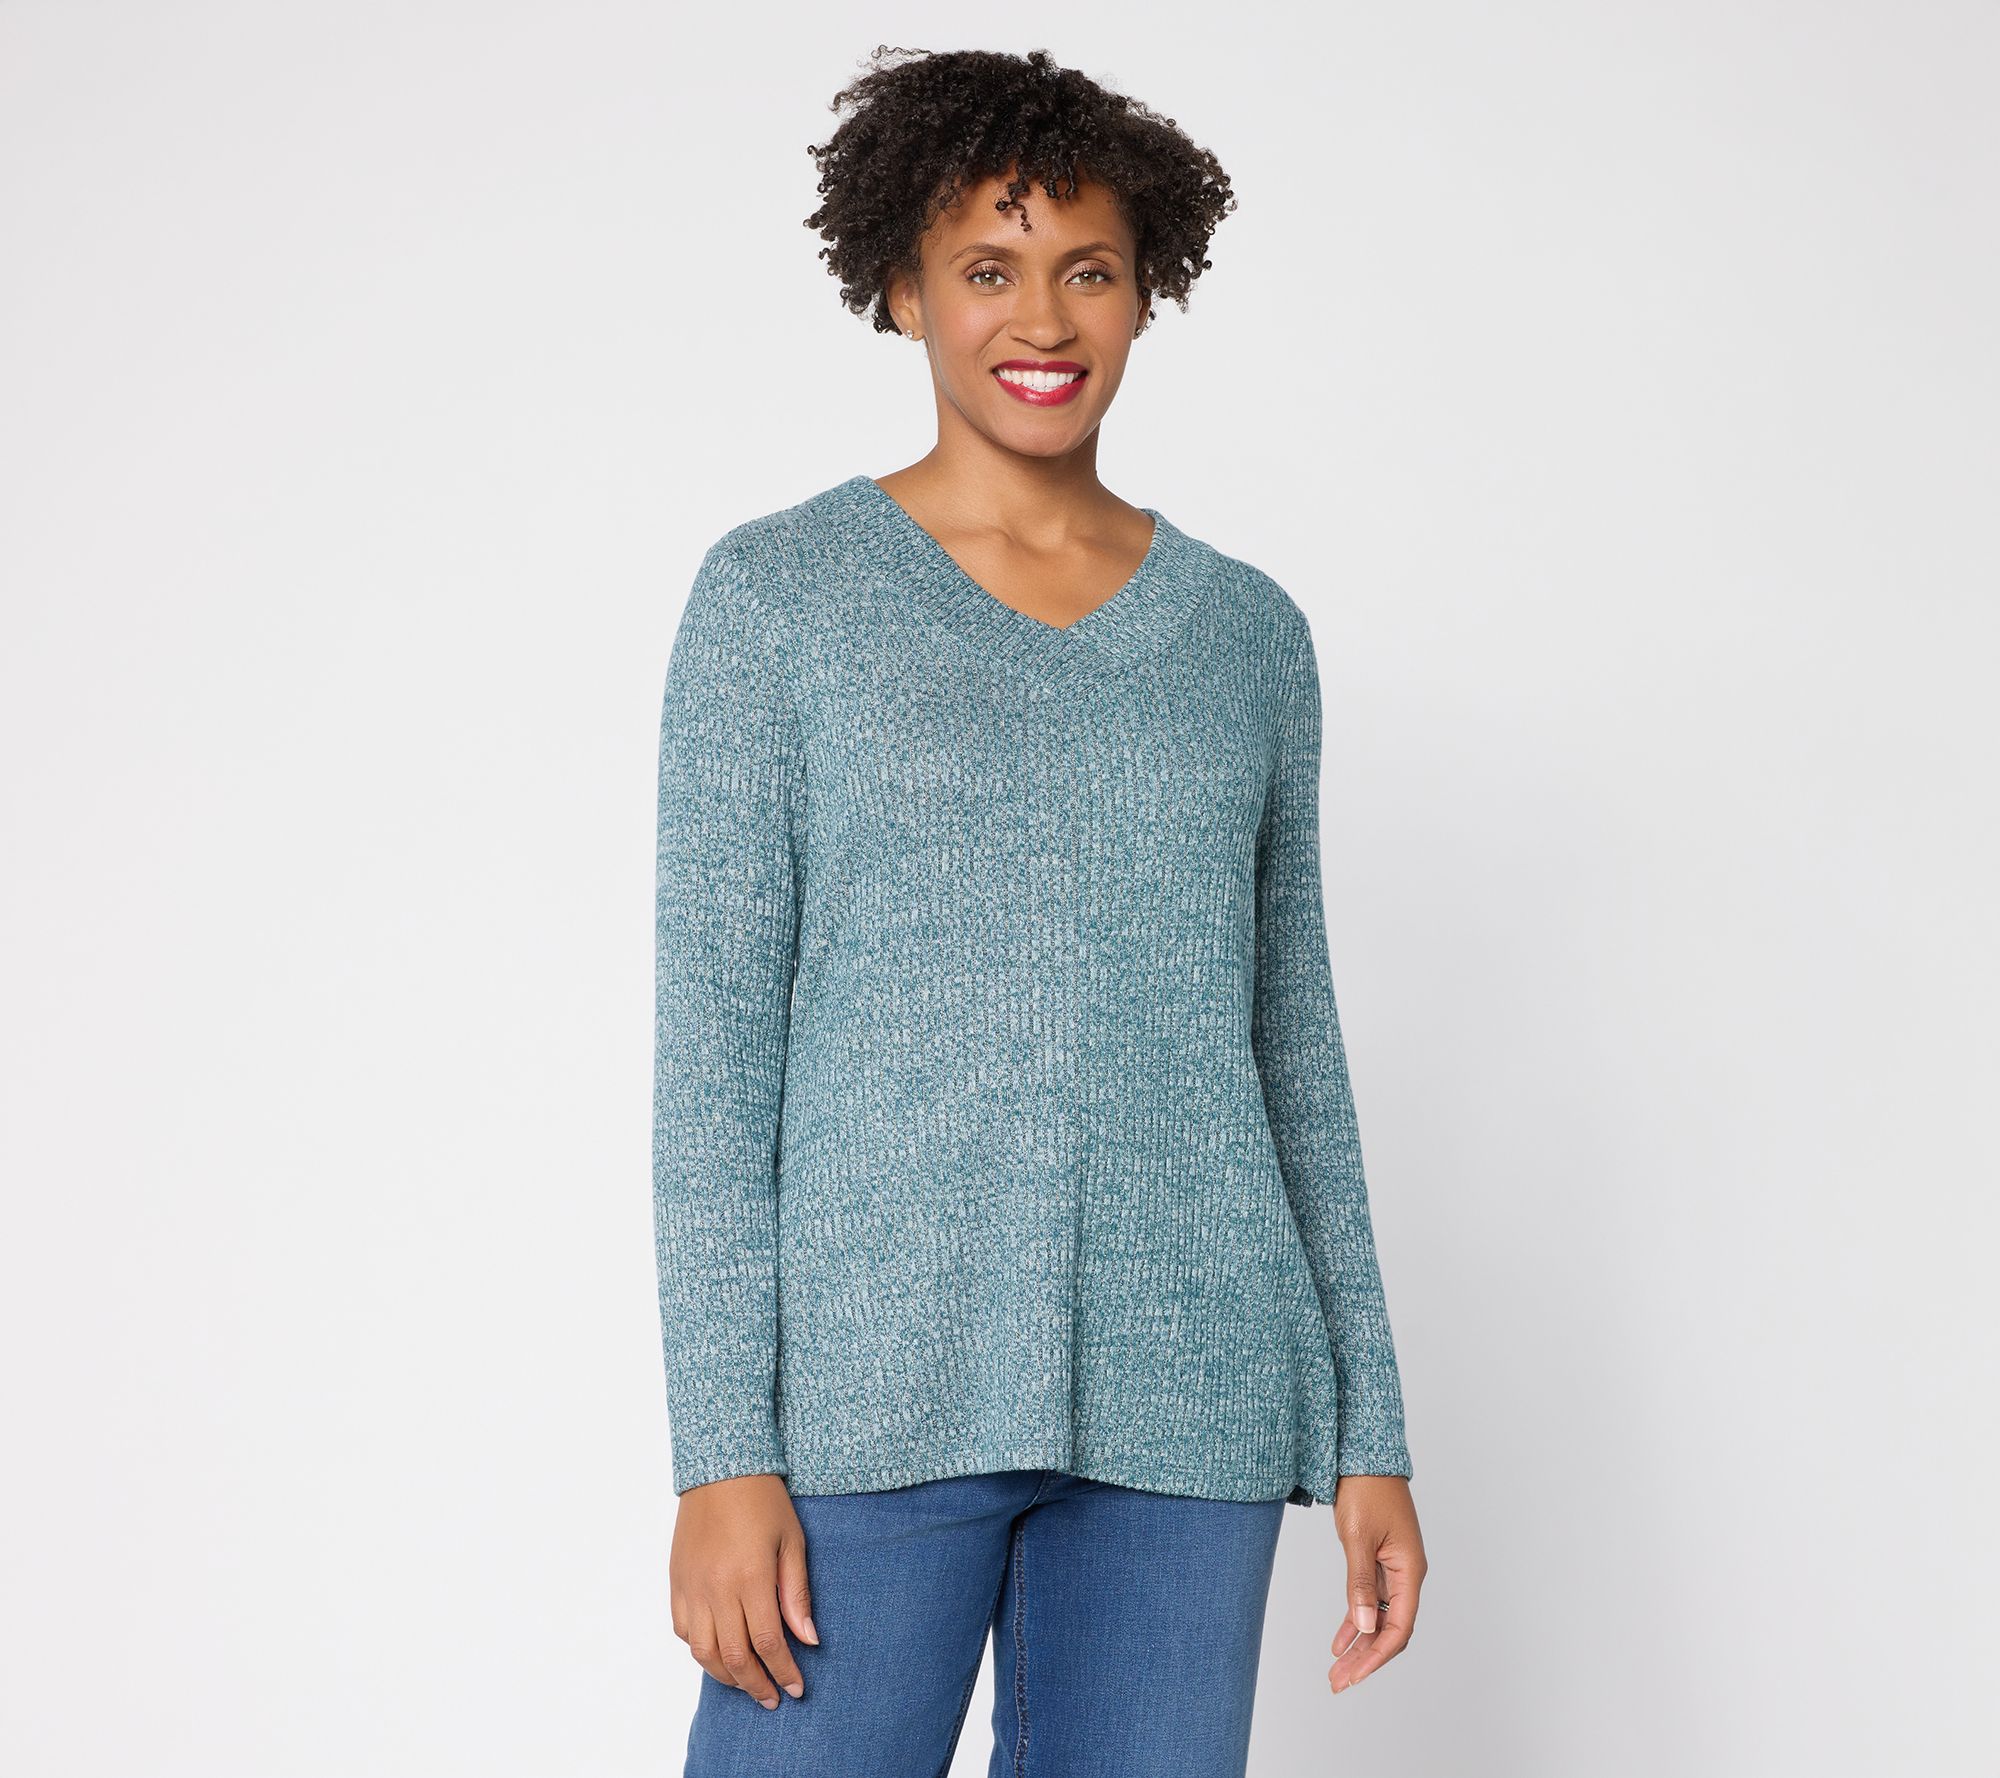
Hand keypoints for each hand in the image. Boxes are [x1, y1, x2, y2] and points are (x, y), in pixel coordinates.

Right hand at [669, 1473, 818, 1707]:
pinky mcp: (676, 1582)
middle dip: (756, 1685)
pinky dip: (700, 1650)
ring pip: (703, 1653)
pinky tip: (718, 1653)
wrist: (721, 1468)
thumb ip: (796, 1594)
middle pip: (734, 1657)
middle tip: (773, 1698)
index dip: (783, 1672)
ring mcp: (691, 1587)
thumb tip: (808, 1640)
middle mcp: (716, 1589)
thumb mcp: (792, 1541)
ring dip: (726, 1676)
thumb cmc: (764, 1501)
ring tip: (748, 1683)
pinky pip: (683, 1630)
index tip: (796, 1690)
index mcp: (750, 1578)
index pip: (767, 1643)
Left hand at [1327, 1474, 1425, 1693]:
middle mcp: (1406, 1574)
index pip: (1399, 1627)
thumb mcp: (1358, 1537)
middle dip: (1365, 1659)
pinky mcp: (1378, 1561)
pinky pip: (1370, 1600)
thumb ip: (1360, 1583)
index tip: (1353, 1675)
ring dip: (1359, 1645)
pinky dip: (1355, 1620)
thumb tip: (1365, 1627)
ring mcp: (1392, 1569)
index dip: (1377, 1655)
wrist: (1363, 1456)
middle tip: (1338, 1682)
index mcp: (1410, 1569)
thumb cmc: (1365, 1489)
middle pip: (1390, 1628)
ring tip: (1336, 1671)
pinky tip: (1339, 1641)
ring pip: (1379, 1618)